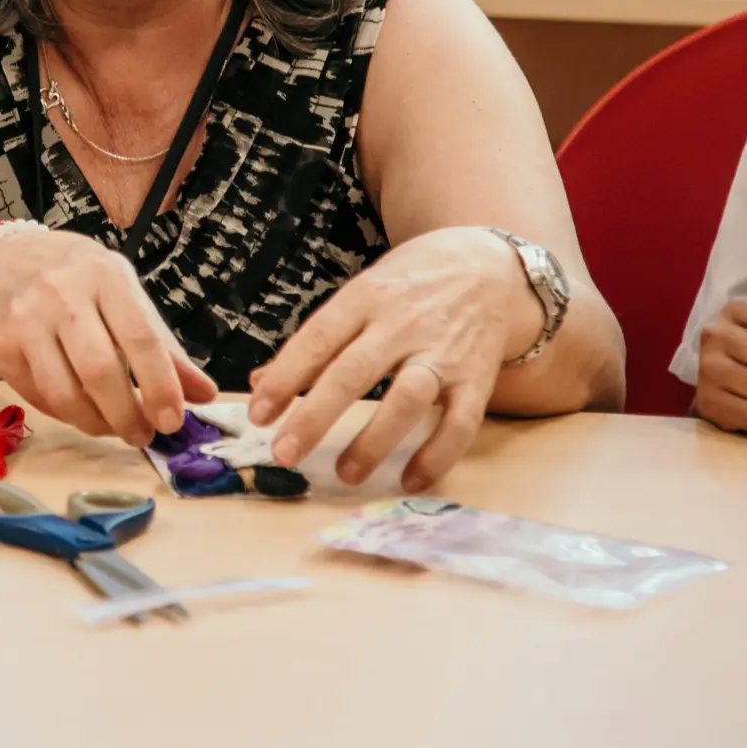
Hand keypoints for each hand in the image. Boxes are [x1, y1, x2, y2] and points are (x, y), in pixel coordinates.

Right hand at [0, 226, 215, 446]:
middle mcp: (62, 295)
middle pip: (100, 372)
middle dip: (128, 415)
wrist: (1, 261)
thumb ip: (162, 344)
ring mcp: (25, 321)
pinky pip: (40, 398)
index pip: (140, 338)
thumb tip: (205, 394)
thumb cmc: (75, 278)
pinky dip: (67, 415)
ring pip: (65, 394)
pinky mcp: (1, 347)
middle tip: (144, 435)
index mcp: (105, 276)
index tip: (173, 421)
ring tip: (115, 428)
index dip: (160, 386)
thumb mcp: (123, 293)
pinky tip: (82, 411)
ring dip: (97, 424)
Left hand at [245, 226, 537, 493]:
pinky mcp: (478, 379)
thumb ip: (316, 340)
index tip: (257, 414)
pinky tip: (410, 481)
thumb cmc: (409, 285)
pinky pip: (460, 423)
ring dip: (374, 440)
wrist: (489, 266)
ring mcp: (443, 352)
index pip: (318, 339)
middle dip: (314, 415)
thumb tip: (260, 383)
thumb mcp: (361, 293)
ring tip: (345, 473)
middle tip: (284, 453)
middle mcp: (403, 323)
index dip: (285, 377)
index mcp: (366, 297)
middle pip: (354, 372)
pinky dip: (436, 456)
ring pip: (407, 398)